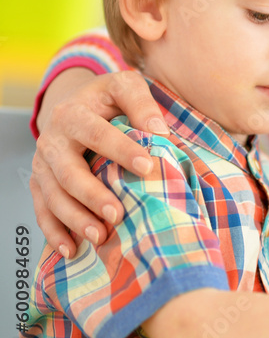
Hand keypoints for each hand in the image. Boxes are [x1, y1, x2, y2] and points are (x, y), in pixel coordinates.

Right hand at [32, 69, 165, 257]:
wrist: (74, 104)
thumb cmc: (106, 99)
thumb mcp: (123, 87)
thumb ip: (141, 102)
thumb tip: (159, 132)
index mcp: (74, 115)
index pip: (97, 134)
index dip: (122, 150)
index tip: (148, 167)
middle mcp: (52, 141)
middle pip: (68, 172)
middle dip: (93, 195)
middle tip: (119, 214)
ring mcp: (43, 165)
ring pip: (53, 196)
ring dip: (75, 219)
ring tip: (101, 237)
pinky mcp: (40, 183)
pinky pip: (42, 210)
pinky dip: (55, 232)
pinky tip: (72, 250)